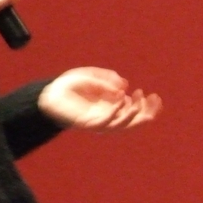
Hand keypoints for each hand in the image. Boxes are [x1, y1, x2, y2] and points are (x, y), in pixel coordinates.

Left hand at [38, 67, 162, 131]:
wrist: (48, 93)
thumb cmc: (69, 85)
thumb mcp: (92, 76)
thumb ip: (108, 79)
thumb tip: (124, 85)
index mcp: (111, 108)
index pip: (135, 112)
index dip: (148, 107)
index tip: (154, 95)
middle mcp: (107, 117)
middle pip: (132, 122)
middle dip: (145, 113)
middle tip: (152, 98)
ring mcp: (97, 122)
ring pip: (120, 126)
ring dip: (132, 115)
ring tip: (137, 102)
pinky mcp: (86, 124)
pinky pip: (103, 122)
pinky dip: (113, 114)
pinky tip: (120, 102)